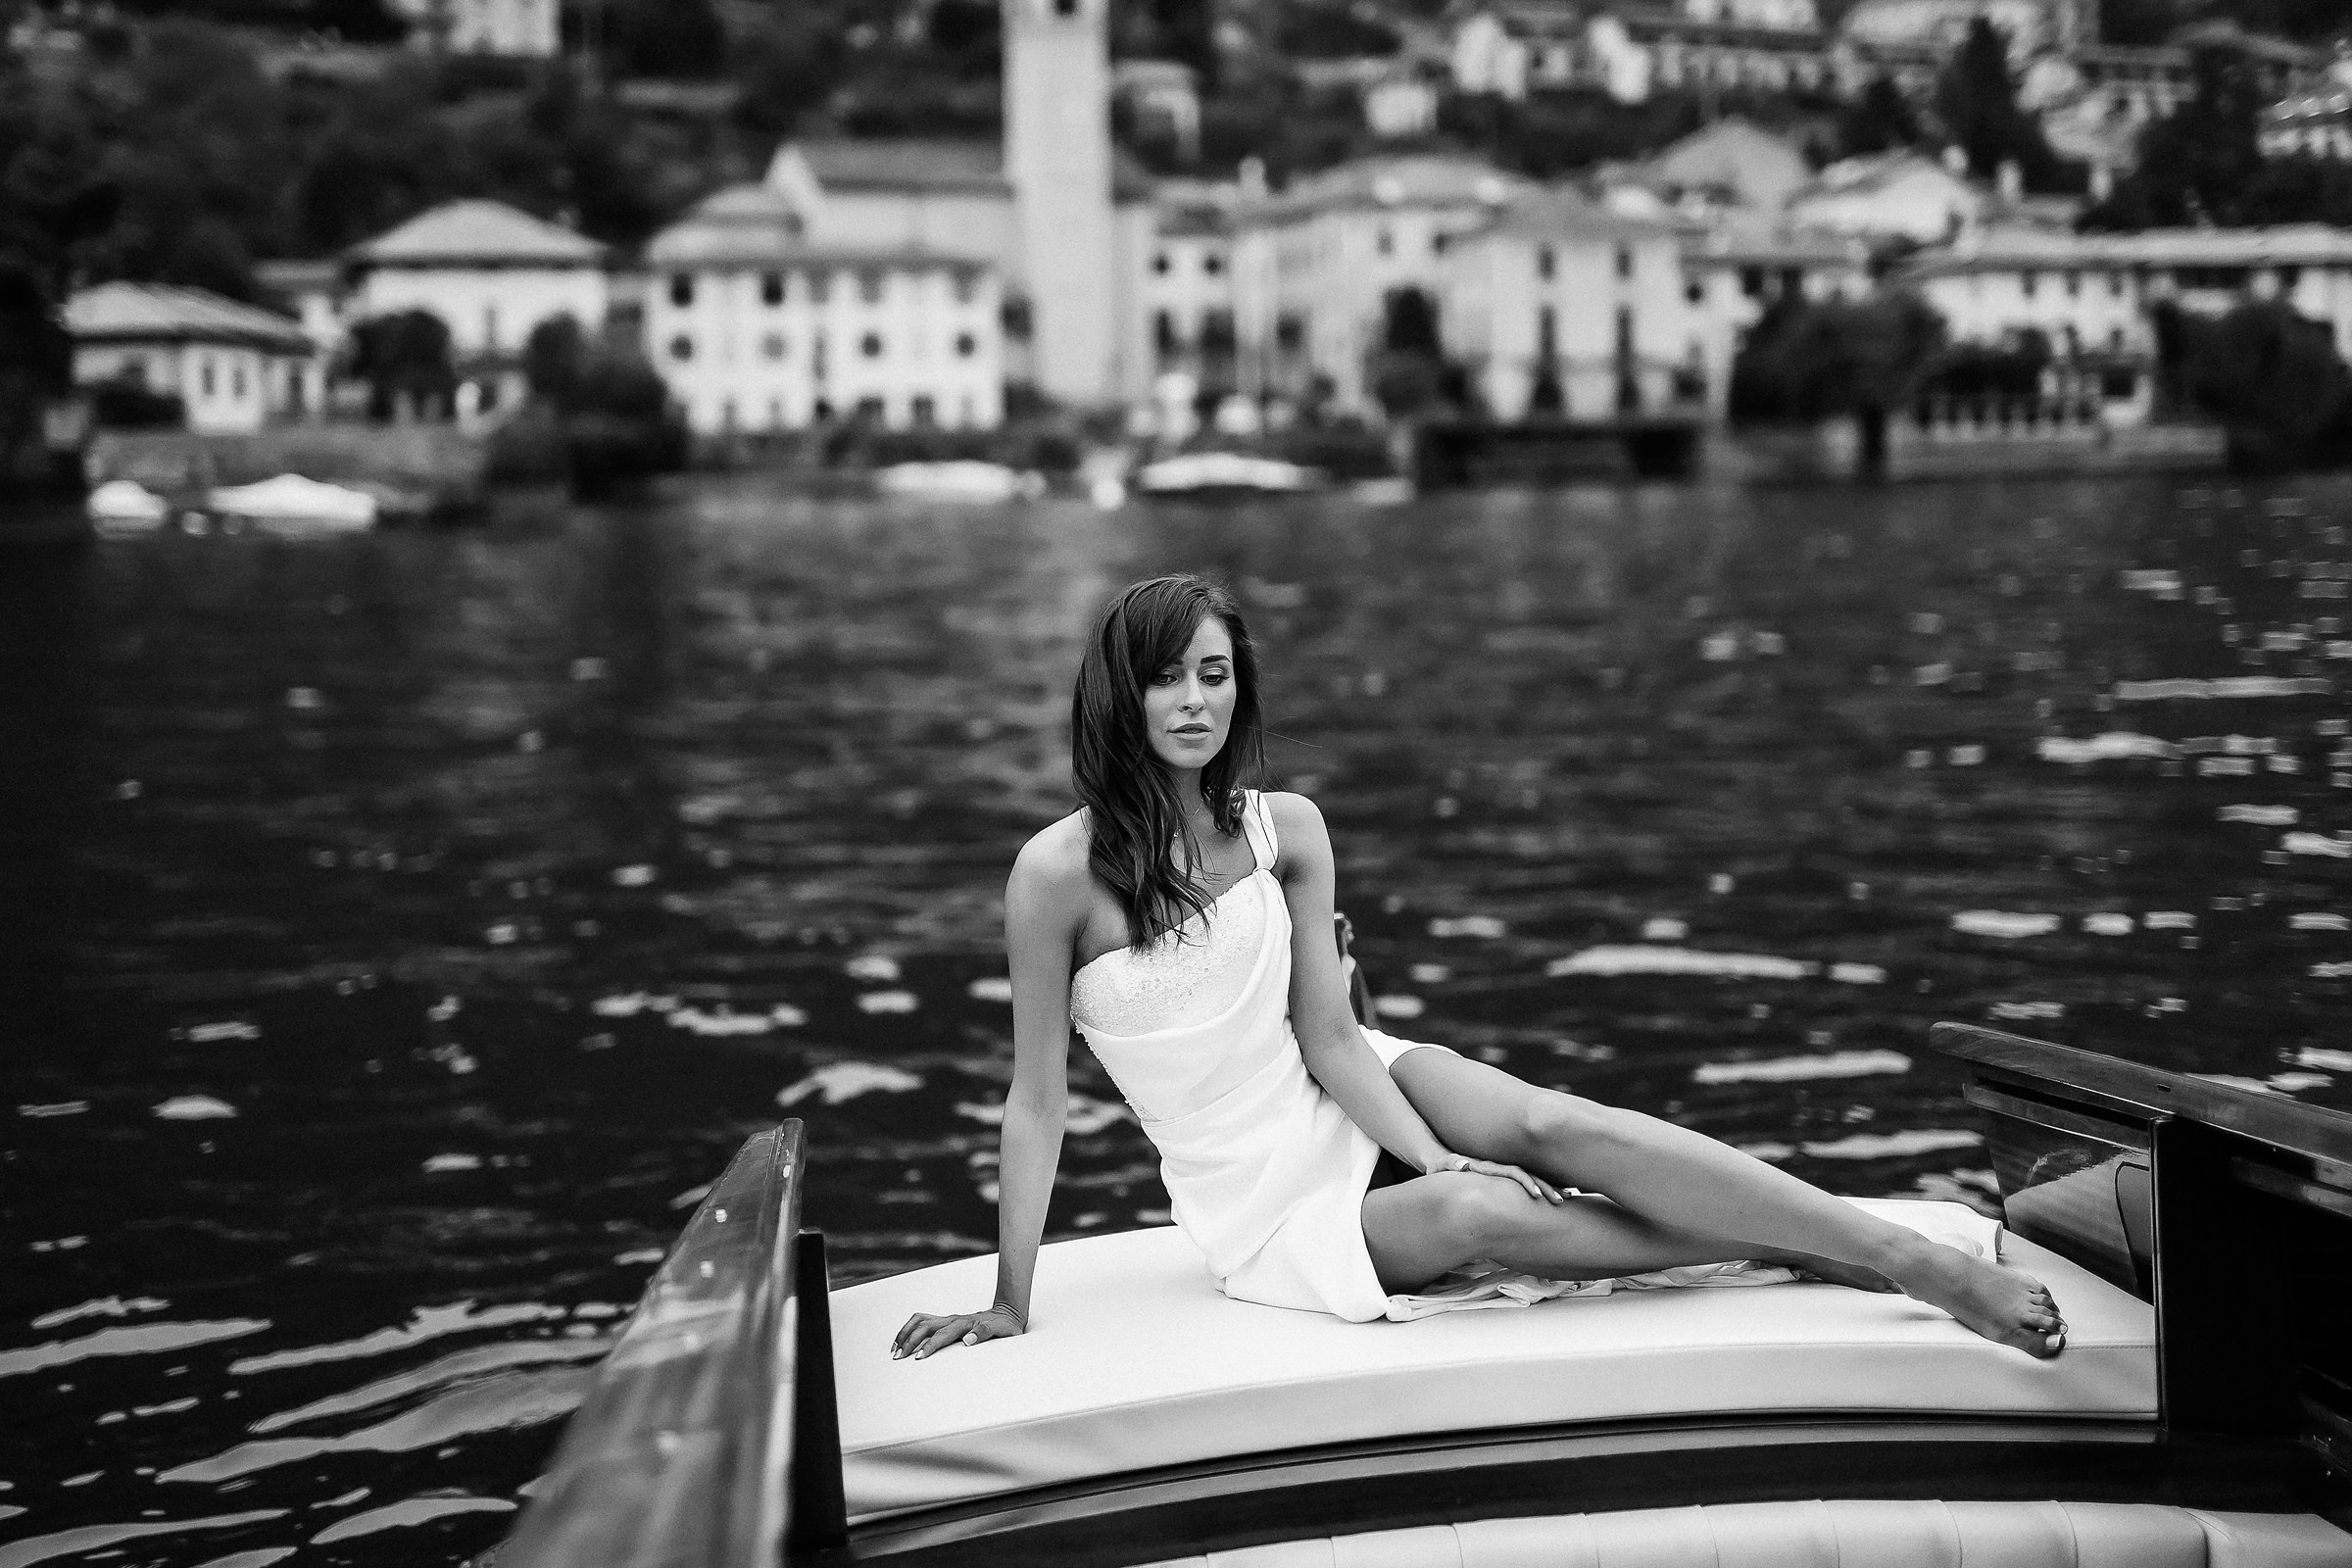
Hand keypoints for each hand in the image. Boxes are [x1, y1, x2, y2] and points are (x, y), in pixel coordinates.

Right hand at [891, 1305, 1024, 1359]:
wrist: (1006, 1313)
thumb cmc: (1004, 1327)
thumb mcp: (1003, 1332)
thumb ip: (985, 1334)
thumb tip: (967, 1341)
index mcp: (967, 1324)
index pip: (944, 1334)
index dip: (931, 1345)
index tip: (920, 1357)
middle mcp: (954, 1320)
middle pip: (927, 1326)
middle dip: (911, 1341)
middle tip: (900, 1358)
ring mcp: (948, 1319)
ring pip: (921, 1321)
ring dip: (906, 1334)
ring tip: (895, 1350)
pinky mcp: (944, 1320)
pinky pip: (922, 1320)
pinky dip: (909, 1328)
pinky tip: (901, 1341)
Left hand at [1435, 1152, 1564, 1203]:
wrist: (1438, 1156)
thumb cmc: (1439, 1164)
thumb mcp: (1442, 1165)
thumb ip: (1451, 1164)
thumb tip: (1463, 1165)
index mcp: (1488, 1166)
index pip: (1513, 1173)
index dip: (1527, 1183)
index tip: (1539, 1195)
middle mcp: (1498, 1167)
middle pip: (1528, 1175)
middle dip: (1547, 1186)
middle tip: (1565, 1199)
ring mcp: (1500, 1171)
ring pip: (1530, 1178)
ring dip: (1548, 1186)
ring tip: (1565, 1197)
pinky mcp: (1500, 1175)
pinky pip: (1524, 1181)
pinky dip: (1540, 1186)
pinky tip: (1552, 1196)